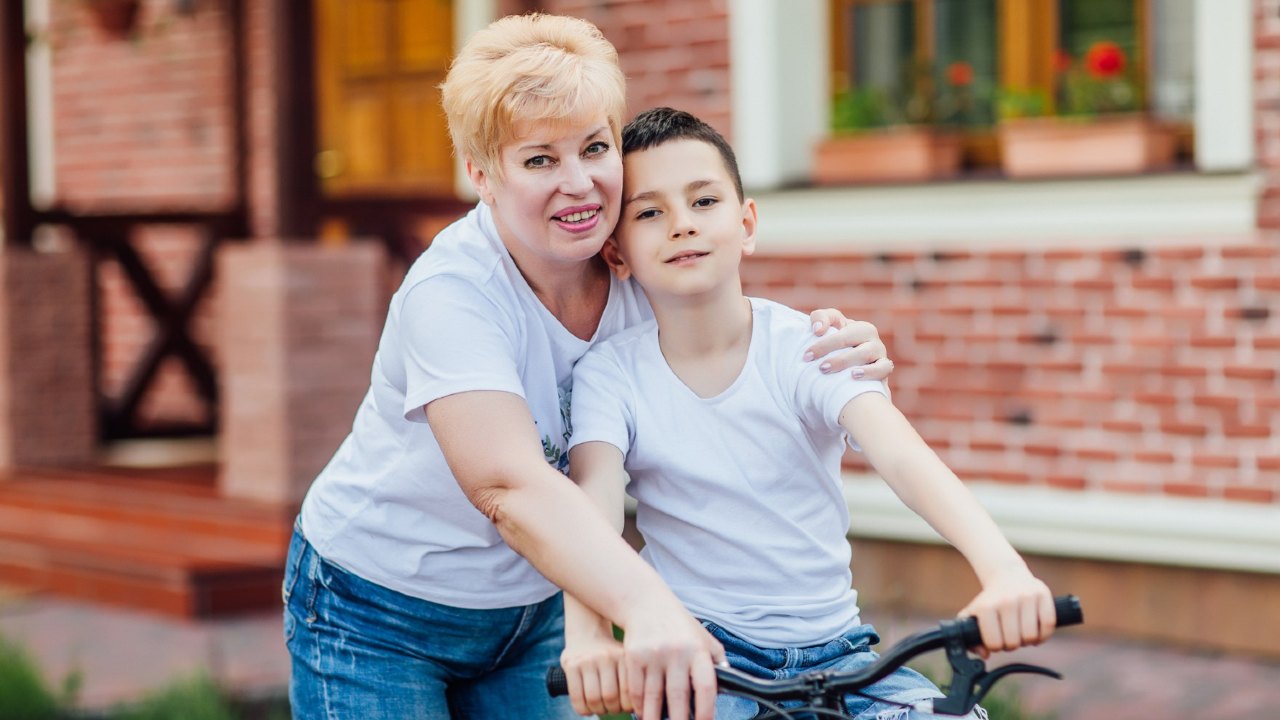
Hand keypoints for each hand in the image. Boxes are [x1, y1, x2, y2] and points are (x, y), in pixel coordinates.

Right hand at [562, 631, 630, 715]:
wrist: (588, 630)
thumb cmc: (611, 655)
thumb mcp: (626, 659)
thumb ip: (633, 679)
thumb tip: (639, 708)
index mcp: (623, 656)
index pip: (629, 691)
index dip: (628, 706)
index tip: (626, 708)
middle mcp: (606, 657)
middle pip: (610, 697)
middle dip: (612, 710)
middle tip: (613, 709)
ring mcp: (587, 660)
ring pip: (593, 699)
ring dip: (598, 710)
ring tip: (601, 709)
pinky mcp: (571, 665)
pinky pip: (576, 697)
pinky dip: (582, 709)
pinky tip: (587, 709)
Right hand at [621, 594, 724, 719]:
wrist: (646, 602)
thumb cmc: (678, 624)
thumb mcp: (702, 636)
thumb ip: (716, 659)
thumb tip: (729, 683)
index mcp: (698, 650)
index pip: (706, 685)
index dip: (706, 710)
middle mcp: (676, 652)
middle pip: (678, 696)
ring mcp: (653, 655)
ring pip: (653, 697)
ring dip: (654, 718)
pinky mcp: (634, 656)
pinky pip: (636, 689)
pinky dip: (639, 705)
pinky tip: (644, 714)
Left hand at [806, 309, 893, 379]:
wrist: (854, 385)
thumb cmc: (835, 360)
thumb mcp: (823, 344)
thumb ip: (817, 326)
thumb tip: (818, 330)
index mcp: (850, 324)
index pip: (833, 317)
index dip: (821, 324)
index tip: (808, 344)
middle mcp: (867, 333)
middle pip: (848, 335)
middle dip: (828, 346)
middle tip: (810, 360)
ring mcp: (878, 349)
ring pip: (865, 351)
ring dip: (844, 360)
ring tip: (825, 369)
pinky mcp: (885, 367)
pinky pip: (883, 367)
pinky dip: (869, 371)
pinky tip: (854, 375)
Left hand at [959, 570, 1055, 656]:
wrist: (1007, 575)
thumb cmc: (991, 601)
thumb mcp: (974, 615)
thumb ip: (970, 638)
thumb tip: (984, 654)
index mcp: (986, 607)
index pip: (994, 643)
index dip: (995, 647)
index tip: (996, 640)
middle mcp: (1006, 600)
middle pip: (1014, 642)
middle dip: (1012, 645)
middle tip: (1010, 637)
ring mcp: (1026, 596)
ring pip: (1031, 636)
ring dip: (1028, 641)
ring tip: (1022, 633)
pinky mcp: (1043, 594)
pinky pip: (1048, 625)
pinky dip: (1044, 635)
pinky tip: (1036, 632)